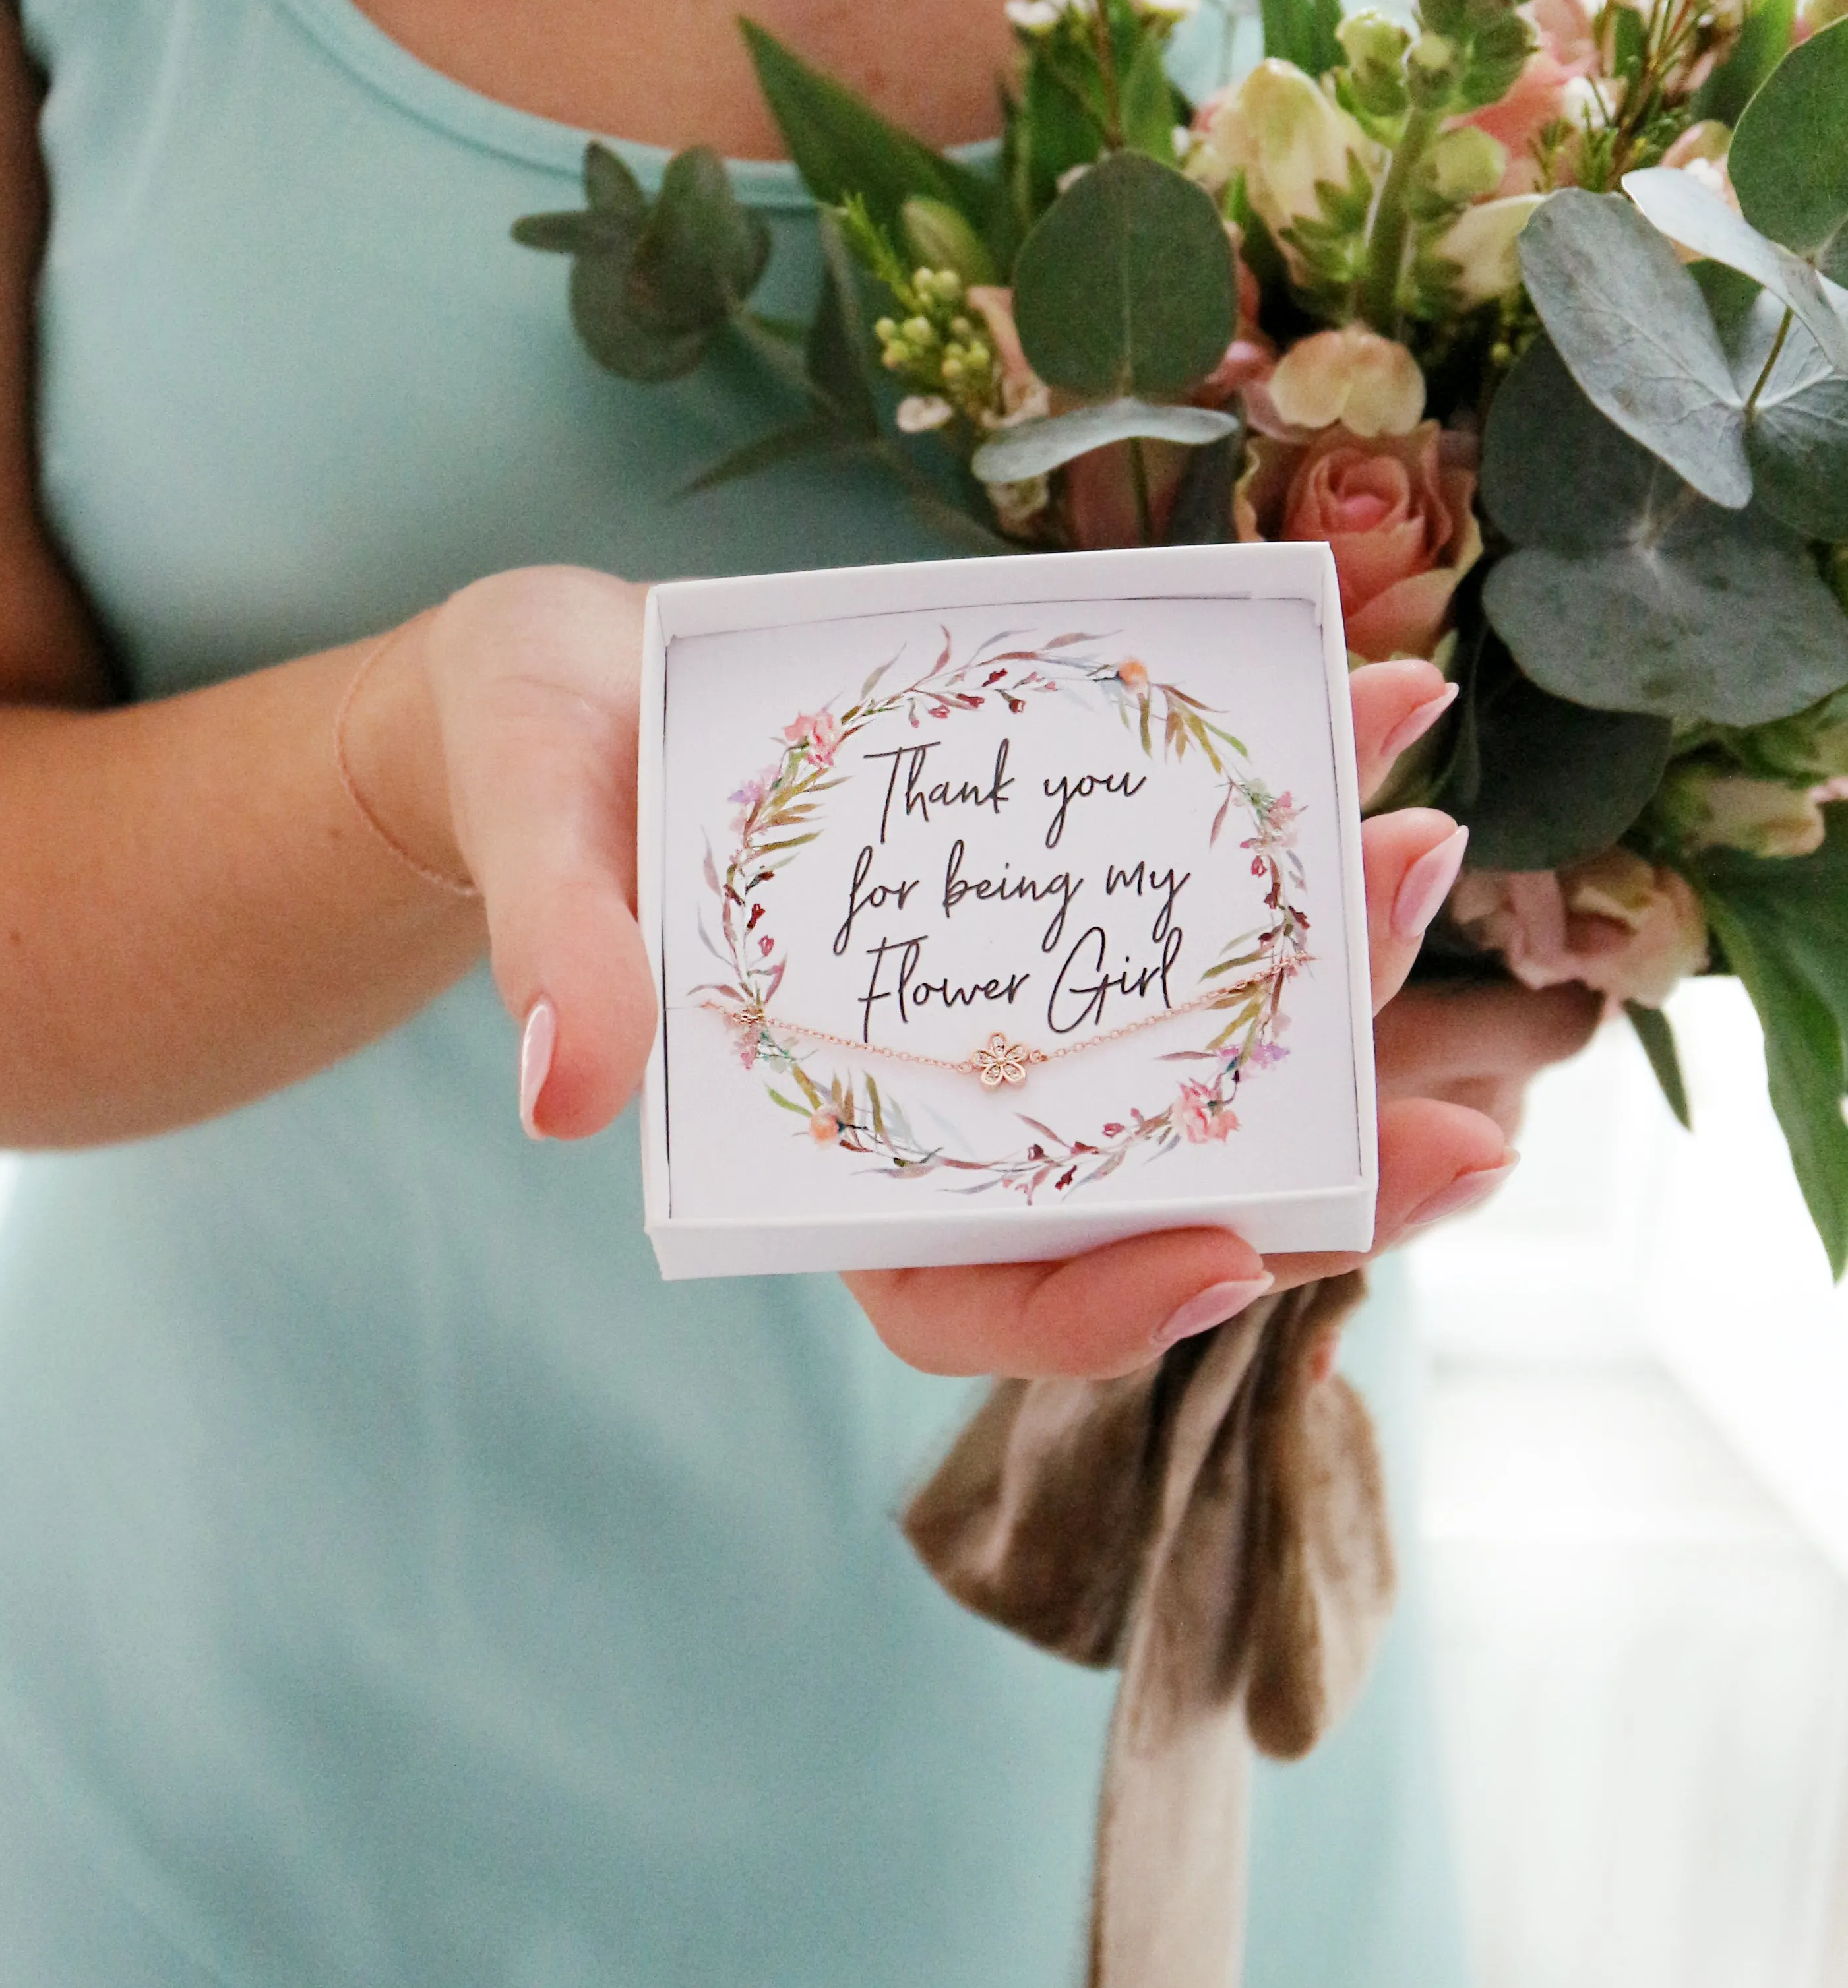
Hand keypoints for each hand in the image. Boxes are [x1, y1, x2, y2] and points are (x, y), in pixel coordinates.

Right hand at [429, 574, 1580, 1386]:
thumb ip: (556, 950)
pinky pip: (1192, 865)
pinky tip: (1384, 700)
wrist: (571, 675)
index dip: (1095, 1312)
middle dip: (1312, 1173)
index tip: (1225, 1263)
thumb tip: (560, 1088)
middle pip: (1143, 1181)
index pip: (963, 1293)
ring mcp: (1012, 980)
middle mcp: (939, 1085)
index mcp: (812, 1142)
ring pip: (1204, 1033)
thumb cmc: (530, 763)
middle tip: (1459, 1136)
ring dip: (1340, 971)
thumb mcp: (528, 823)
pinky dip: (1291, 798)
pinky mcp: (1053, 866)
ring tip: (1426, 851)